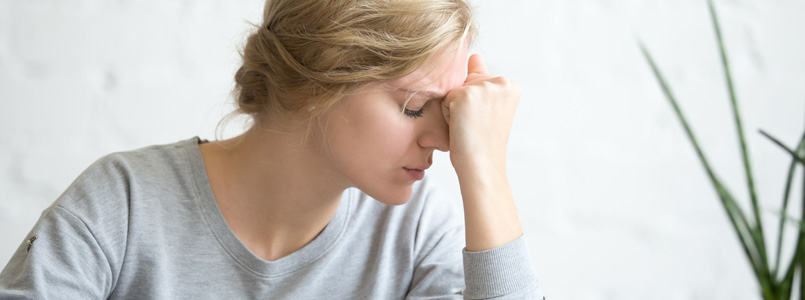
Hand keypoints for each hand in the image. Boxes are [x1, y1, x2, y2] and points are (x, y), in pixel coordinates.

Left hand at [441, 54, 520, 178]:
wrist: (481, 166)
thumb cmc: (483, 143)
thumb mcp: (488, 107)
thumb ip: (482, 80)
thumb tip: (473, 56)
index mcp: (510, 85)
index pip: (479, 80)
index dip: (476, 105)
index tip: (485, 122)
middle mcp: (502, 81)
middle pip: (465, 83)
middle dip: (464, 105)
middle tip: (476, 127)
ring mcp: (484, 86)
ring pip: (454, 90)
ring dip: (454, 110)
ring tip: (469, 128)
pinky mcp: (466, 94)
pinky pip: (445, 99)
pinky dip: (448, 115)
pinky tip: (461, 127)